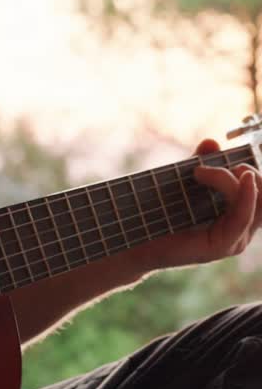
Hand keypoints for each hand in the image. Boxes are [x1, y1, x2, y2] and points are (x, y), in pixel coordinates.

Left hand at [141, 137, 261, 270]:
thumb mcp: (185, 182)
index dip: (253, 172)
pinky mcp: (222, 245)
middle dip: (249, 173)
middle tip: (219, 166)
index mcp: (238, 215)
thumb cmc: (162, 213)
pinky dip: (244, 195)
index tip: (230, 161)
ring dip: (233, 180)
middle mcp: (242, 229)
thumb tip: (212, 143)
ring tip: (202, 172)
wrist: (138, 240)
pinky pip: (243, 217)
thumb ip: (200, 164)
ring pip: (256, 203)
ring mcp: (235, 239)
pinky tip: (236, 177)